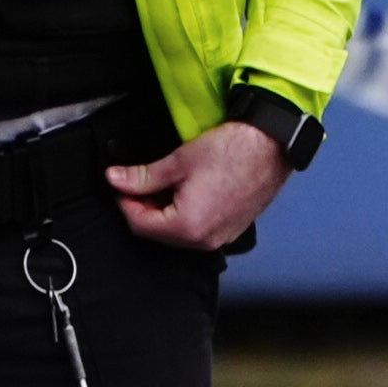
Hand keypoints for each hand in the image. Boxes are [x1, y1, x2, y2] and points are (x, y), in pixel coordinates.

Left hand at [106, 121, 285, 250]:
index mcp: (188, 226)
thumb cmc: (232, 152)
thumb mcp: (178, 162)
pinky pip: (199, 230)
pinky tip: (187, 192)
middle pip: (159, 233)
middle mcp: (205, 240)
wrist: (271, 146)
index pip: (140, 224)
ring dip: (165, 212)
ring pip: (179, 233)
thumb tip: (115, 179)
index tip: (121, 185)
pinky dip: (186, 215)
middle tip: (139, 184)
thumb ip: (142, 176)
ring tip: (164, 184)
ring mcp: (221, 237)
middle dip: (144, 209)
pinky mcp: (232, 230)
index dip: (125, 203)